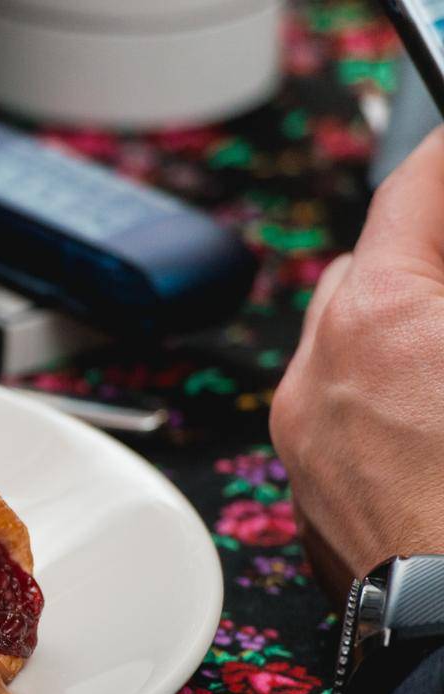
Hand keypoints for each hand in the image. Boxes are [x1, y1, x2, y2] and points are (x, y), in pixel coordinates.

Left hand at [270, 128, 443, 594]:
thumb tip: (442, 266)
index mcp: (382, 320)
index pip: (412, 193)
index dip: (442, 162)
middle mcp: (319, 372)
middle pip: (363, 267)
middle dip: (421, 256)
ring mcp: (304, 436)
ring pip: (341, 340)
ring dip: (395, 325)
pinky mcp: (309, 489)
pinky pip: (335, 408)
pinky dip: (377, 393)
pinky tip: (432, 415)